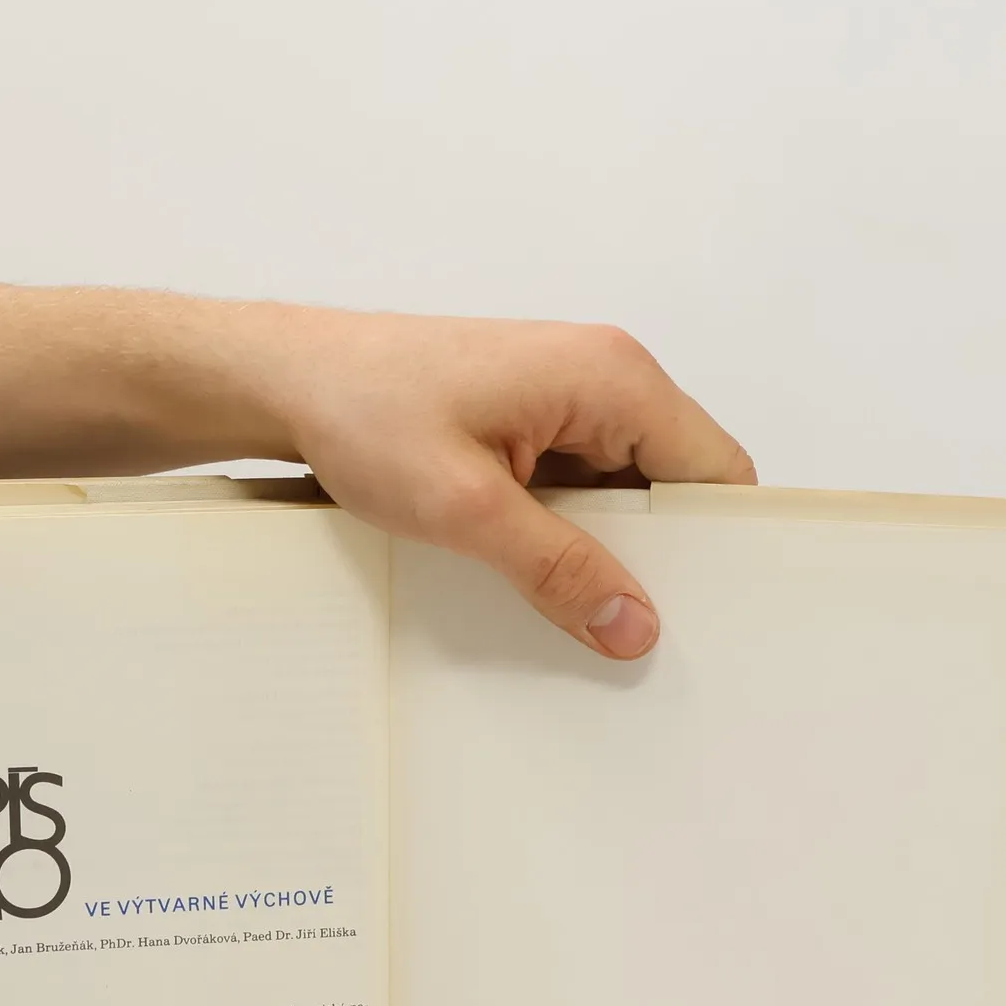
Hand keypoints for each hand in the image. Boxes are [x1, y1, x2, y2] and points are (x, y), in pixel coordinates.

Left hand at [255, 309, 755, 657]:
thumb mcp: (465, 508)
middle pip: (676, 480)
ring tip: (581, 609)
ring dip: (607, 545)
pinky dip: (571, 529)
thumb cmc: (365, 412)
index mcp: (611, 377)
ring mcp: (566, 394)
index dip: (719, 544)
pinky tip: (540, 575)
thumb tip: (636, 626)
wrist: (286, 378)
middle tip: (636, 630)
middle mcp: (603, 375)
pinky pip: (582, 481)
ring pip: (627, 487)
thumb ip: (558, 569)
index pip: (716, 468)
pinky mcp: (532, 416)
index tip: (704, 614)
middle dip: (661, 553)